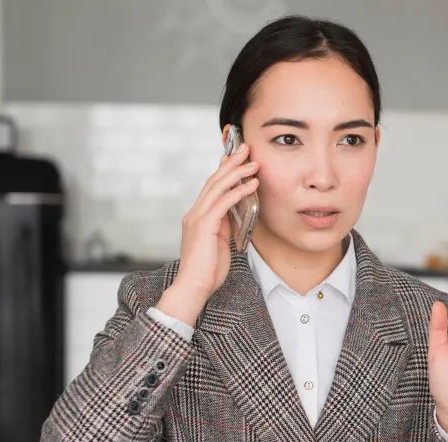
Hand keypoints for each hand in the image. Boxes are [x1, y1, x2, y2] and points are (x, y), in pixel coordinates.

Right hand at [156, 144, 259, 325]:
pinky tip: (252, 184)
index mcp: (197, 217)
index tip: (235, 157)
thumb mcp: (219, 244)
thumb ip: (224, 228)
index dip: (224, 170)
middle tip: (246, 149)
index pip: (211, 187)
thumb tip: (234, 217)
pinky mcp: (204, 225)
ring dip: (237, 172)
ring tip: (253, 162)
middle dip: (231, 163)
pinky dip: (239, 191)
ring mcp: (197, 218)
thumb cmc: (208, 270)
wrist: (194, 287)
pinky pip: (224, 203)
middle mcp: (195, 213)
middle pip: (214, 181)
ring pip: (218, 187)